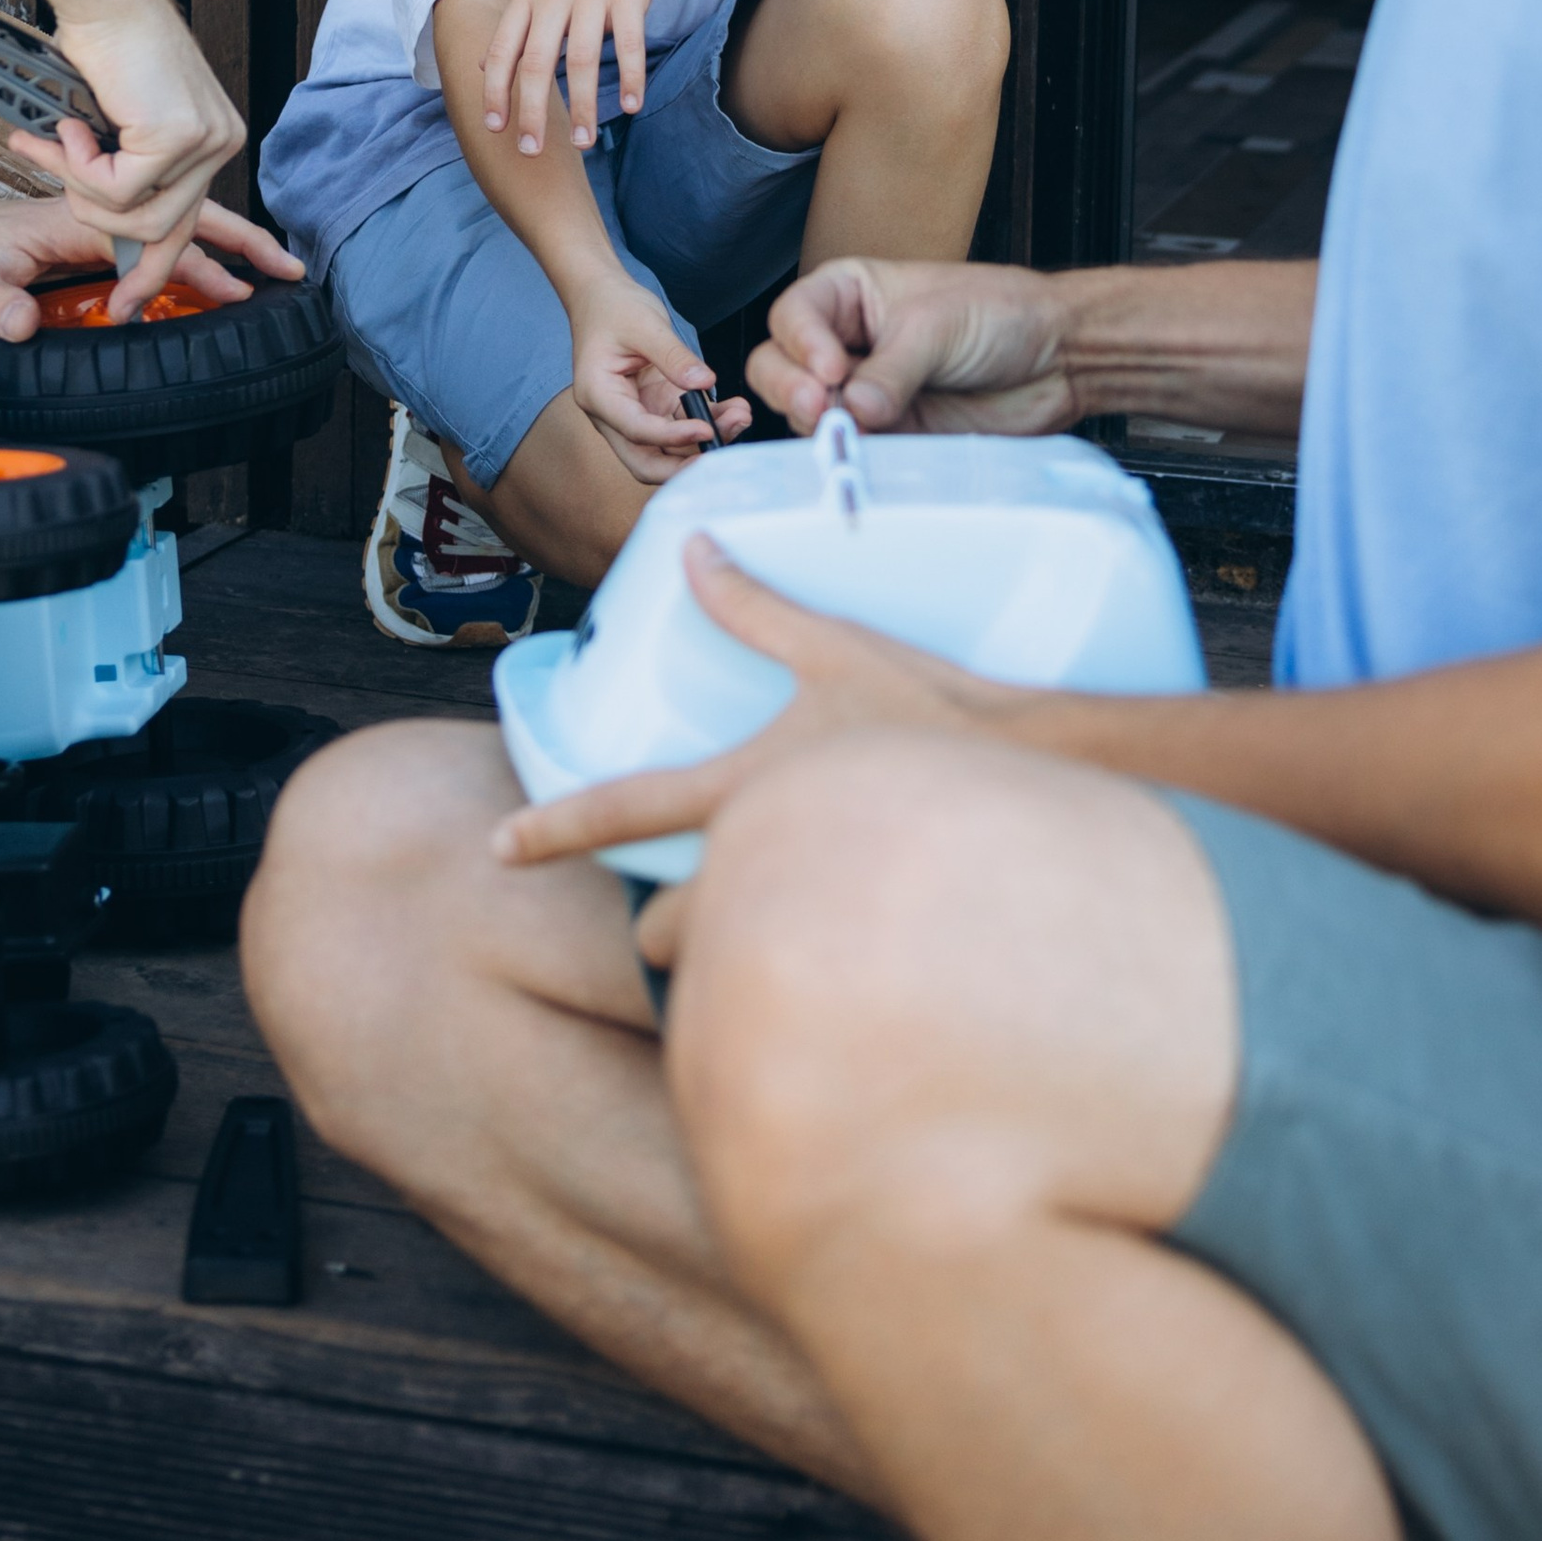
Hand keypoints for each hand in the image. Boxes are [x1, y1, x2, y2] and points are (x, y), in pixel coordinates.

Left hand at [0, 186, 305, 339]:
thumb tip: (22, 327)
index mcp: (79, 220)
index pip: (155, 235)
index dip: (199, 265)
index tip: (238, 291)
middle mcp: (98, 218)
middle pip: (184, 223)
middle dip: (241, 244)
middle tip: (289, 270)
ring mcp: (98, 230)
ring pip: (174, 233)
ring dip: (223, 252)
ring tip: (267, 280)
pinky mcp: (92, 246)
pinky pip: (152, 249)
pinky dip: (190, 262)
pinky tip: (211, 285)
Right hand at [32, 0, 248, 312]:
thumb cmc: (102, 42)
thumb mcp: (115, 119)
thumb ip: (120, 164)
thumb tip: (105, 207)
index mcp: (209, 141)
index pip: (190, 221)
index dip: (155, 266)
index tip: (128, 301)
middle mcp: (217, 143)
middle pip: (167, 230)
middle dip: (117, 244)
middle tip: (77, 228)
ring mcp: (204, 140)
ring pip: (139, 217)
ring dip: (83, 189)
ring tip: (59, 144)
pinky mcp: (179, 134)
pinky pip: (120, 189)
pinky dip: (81, 166)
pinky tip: (71, 127)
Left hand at [483, 0, 688, 151]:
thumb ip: (513, 22)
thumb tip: (481, 66)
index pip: (502, 50)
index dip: (494, 91)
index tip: (493, 128)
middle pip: (537, 63)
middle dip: (532, 112)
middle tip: (531, 151)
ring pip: (582, 60)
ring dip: (584, 107)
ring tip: (586, 145)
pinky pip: (630, 43)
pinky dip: (631, 77)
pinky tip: (632, 107)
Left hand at [494, 534, 1022, 957]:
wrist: (1043, 790)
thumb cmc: (940, 717)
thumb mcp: (838, 651)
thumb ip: (756, 608)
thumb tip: (696, 547)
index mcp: (743, 791)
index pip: (624, 806)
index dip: (552, 828)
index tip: (497, 848)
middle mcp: (760, 865)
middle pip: (667, 936)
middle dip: (670, 934)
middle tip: (695, 912)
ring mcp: (806, 919)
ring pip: (724, 975)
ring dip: (730, 965)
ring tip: (774, 936)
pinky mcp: (856, 957)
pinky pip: (786, 993)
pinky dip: (786, 984)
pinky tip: (827, 968)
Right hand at [569, 270, 749, 480]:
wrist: (602, 297)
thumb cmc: (614, 308)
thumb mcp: (645, 325)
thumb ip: (674, 356)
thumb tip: (704, 384)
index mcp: (598, 395)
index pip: (636, 430)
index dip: (672, 436)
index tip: (707, 429)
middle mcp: (613, 415)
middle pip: (646, 462)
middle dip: (686, 464)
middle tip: (723, 450)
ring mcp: (635, 414)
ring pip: (668, 450)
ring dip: (704, 443)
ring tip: (740, 416)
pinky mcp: (655, 408)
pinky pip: (682, 428)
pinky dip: (708, 424)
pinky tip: (734, 410)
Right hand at [751, 256, 1080, 435]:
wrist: (1058, 358)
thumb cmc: (1001, 314)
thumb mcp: (938, 325)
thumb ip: (893, 368)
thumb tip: (854, 409)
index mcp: (848, 295)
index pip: (793, 316)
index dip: (801, 343)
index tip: (831, 368)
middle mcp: (846, 342)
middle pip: (780, 366)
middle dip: (791, 388)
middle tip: (821, 406)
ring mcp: (863, 390)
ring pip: (806, 414)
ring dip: (818, 425)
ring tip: (850, 430)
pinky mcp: (888, 432)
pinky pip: (850, 447)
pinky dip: (849, 453)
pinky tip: (866, 452)